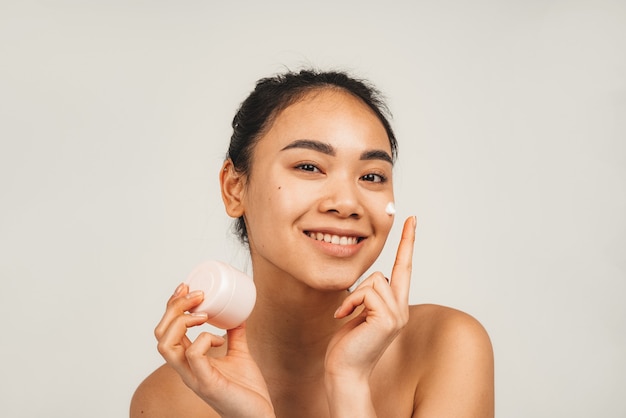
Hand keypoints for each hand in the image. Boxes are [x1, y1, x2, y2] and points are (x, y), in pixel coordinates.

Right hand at [154, 284, 274, 417]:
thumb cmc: (246, 390)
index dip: (172, 306)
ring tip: (203, 313)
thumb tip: (238, 314)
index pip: (166, 330)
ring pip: (166, 345)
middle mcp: (185, 369)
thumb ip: (235, 336)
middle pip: (160, 334)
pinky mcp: (207, 383)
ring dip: (182, 321)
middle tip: (197, 294)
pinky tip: (219, 338)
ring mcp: (194, 377)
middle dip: (174, 307)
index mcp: (189, 360)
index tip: (186, 286)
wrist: (259, 416)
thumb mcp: (239, 354)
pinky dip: (204, 339)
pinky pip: (194, 355)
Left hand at [325, 216, 416, 381]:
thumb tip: (371, 281)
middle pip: (387, 272)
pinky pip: (367, 293)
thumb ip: (369, 295)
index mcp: (395, 306)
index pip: (405, 269)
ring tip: (347, 317)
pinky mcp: (387, 319)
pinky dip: (351, 303)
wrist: (343, 370)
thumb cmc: (347, 344)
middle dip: (362, 289)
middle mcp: (401, 310)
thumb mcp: (359, 312)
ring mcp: (397, 315)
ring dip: (354, 297)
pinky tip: (345, 318)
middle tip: (349, 312)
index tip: (412, 220)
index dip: (408, 243)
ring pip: (374, 281)